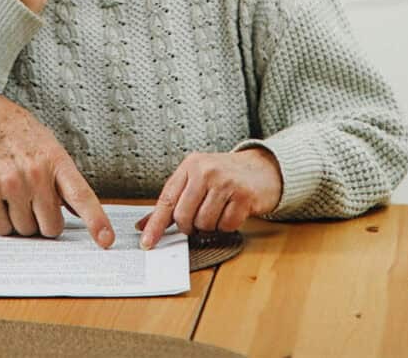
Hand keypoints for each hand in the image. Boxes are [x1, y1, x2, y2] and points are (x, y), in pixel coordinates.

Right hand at [0, 95, 114, 247]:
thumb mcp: (49, 148)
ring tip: (13, 196)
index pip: (81, 195)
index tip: (106, 239)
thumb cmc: (18, 133)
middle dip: (44, 222)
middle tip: (34, 204)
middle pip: (51, 226)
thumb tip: (78, 211)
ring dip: (20, 220)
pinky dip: (1, 221)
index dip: (96, 221)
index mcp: (56, 161)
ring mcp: (9, 183)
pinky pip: (0, 228)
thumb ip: (64, 180)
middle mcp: (35, 173)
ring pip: (25, 229)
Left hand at [136, 148, 282, 249]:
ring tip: (218, 211)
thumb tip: (145, 225)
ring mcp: (225, 182)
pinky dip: (227, 225)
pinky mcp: (243, 196)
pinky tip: (232, 212)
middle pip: (183, 216)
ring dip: (210, 226)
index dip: (155, 224)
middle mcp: (206, 171)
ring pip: (204, 224)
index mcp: (190, 166)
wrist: (263, 168)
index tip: (147, 242)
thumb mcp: (196, 179)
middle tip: (198, 221)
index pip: (166, 199)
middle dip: (189, 227)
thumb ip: (173, 200)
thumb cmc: (225, 176)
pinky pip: (226, 226)